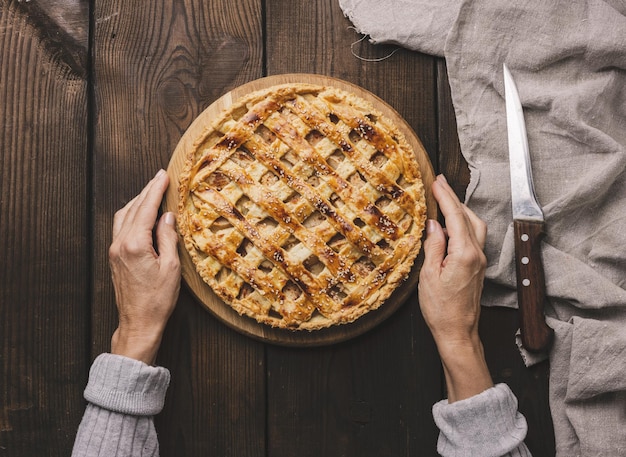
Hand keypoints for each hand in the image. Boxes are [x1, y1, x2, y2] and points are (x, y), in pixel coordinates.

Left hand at [108, 169, 180, 364]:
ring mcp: (114, 250)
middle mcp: (119, 244)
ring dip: (138, 202)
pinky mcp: (115, 257)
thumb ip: (168, 238)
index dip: (155, 190)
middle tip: (160, 178)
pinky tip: (143, 215)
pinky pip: (121, 227)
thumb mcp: (171, 267)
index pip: (146, 208)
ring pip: (123, 216)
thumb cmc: (157, 300)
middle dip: (146, 191)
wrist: (139, 323)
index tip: (163, 175)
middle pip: (132, 208)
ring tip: (152, 193)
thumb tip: (167, 216)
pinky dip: (132, 215)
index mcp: (134, 244)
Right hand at [418, 174, 491, 401]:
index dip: (445, 196)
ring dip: (460, 210)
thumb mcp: (429, 275)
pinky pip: (473, 237)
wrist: (458, 333)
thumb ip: (433, 246)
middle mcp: (477, 254)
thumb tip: (435, 224)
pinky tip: (450, 225)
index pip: (455, 217)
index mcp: (464, 254)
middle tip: (440, 184)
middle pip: (469, 217)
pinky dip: (462, 224)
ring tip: (444, 200)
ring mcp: (480, 261)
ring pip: (474, 226)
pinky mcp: (478, 267)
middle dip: (454, 199)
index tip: (437, 181)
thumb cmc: (441, 309)